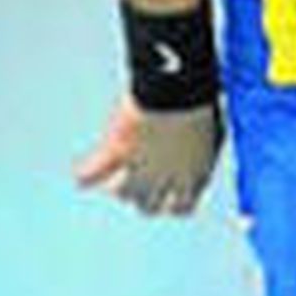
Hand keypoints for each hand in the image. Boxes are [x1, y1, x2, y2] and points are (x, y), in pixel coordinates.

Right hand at [75, 95, 222, 214]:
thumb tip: (200, 153)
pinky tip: (82, 177)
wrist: (179, 87)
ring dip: (119, 187)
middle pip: (148, 207)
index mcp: (194, 175)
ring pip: (123, 194)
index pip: (182, 208)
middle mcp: (166, 179)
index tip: (170, 197)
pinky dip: (86, 175)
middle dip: (145, 198)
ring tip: (113, 181)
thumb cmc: (199, 101)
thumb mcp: (213, 131)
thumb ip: (203, 151)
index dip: (174, 203)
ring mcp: (140, 167)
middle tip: (140, 187)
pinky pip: (93, 173)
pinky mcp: (117, 151)